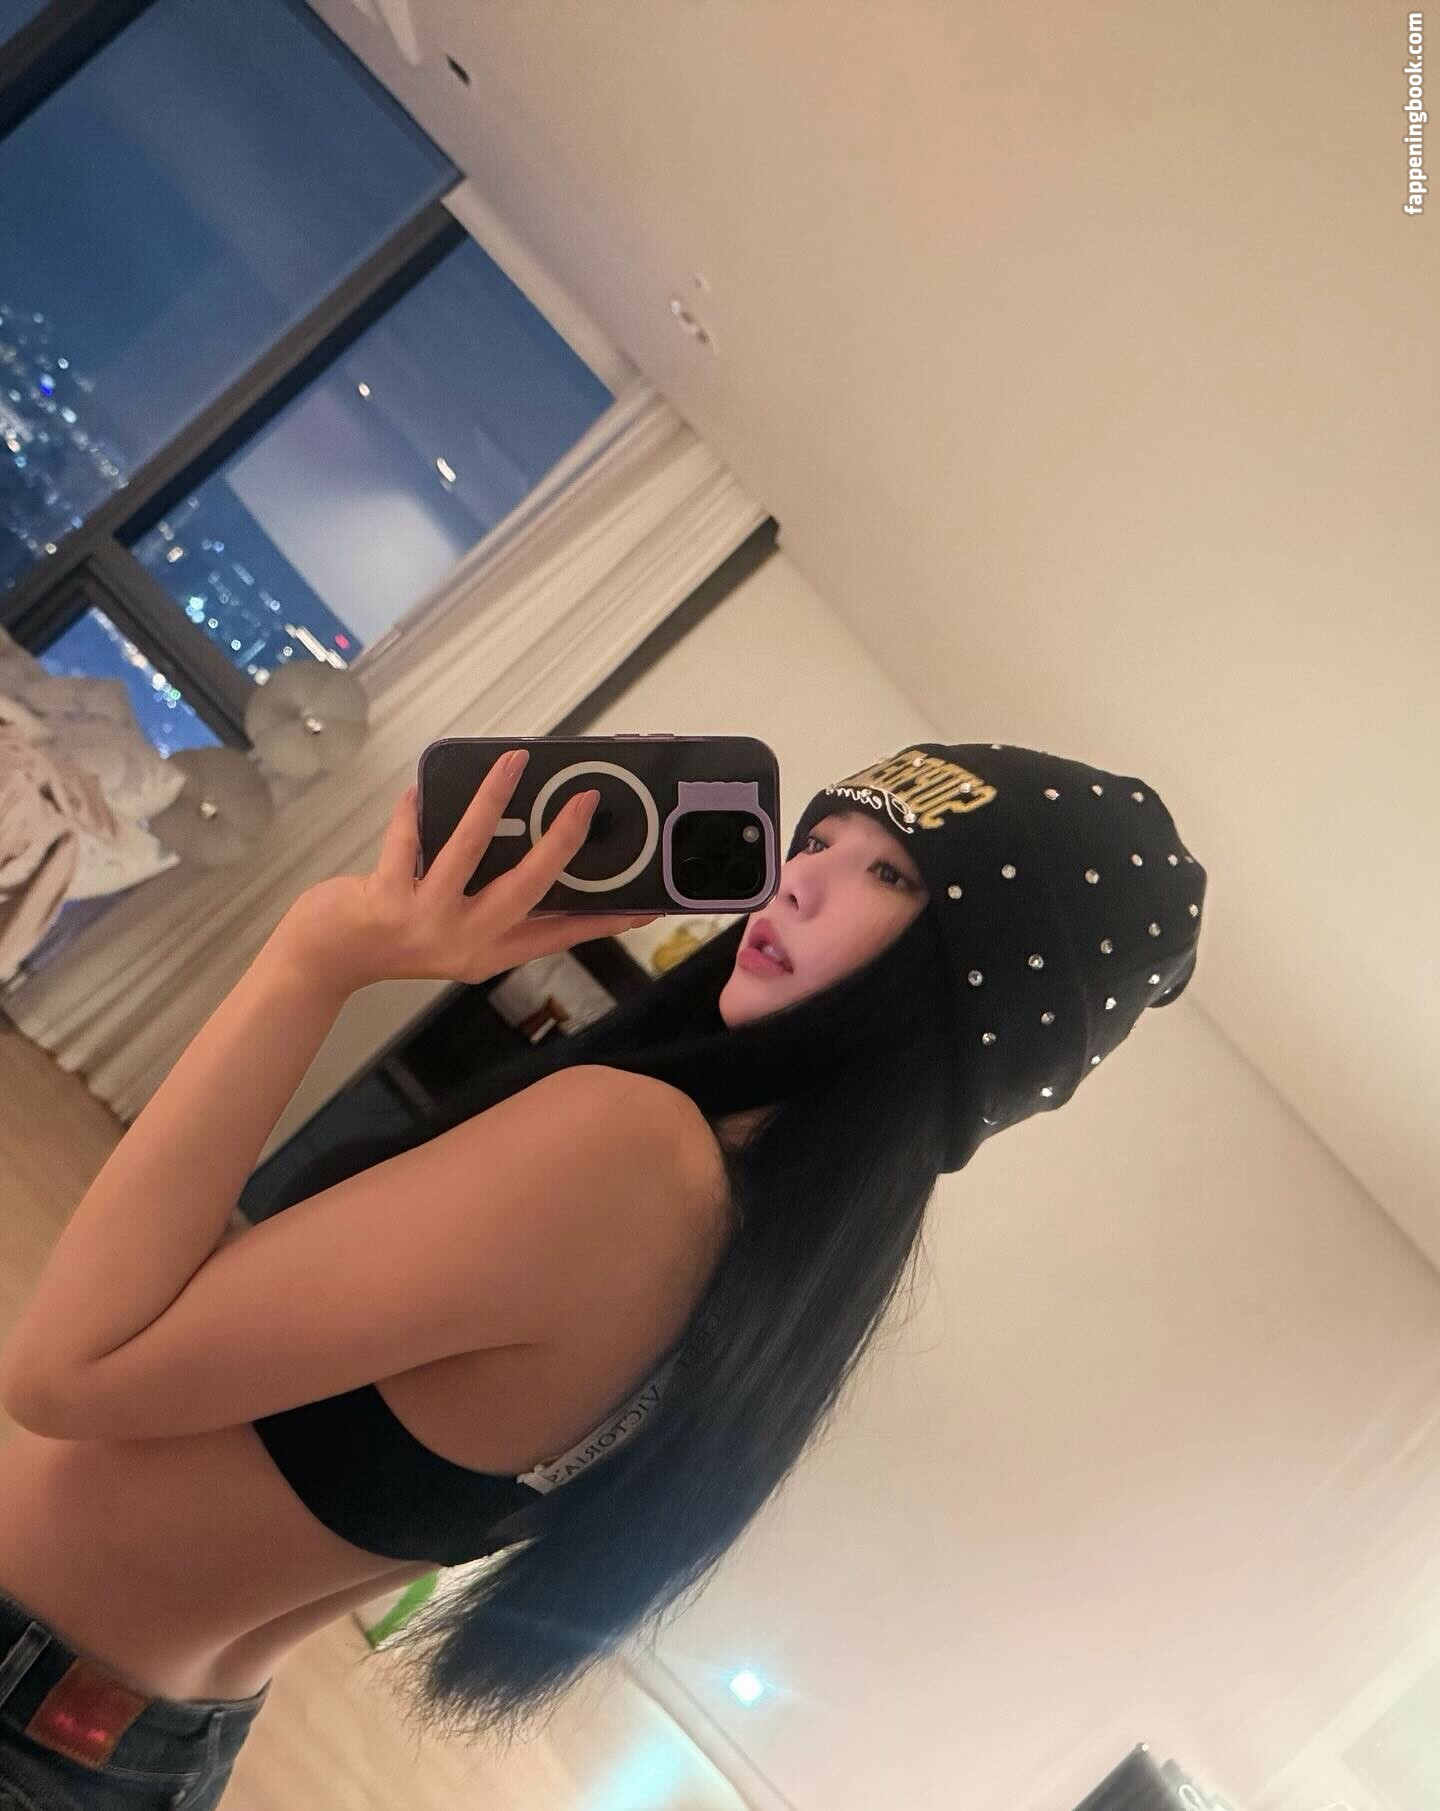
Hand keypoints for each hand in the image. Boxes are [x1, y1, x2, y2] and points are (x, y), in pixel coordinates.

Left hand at [272, 753, 661, 992]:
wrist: (328, 958)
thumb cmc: (395, 936)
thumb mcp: (458, 935)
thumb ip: (495, 905)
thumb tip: (537, 848)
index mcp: (490, 952)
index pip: (559, 936)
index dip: (602, 920)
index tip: (642, 907)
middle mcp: (466, 941)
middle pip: (527, 888)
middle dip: (560, 841)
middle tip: (584, 801)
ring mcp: (427, 920)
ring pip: (469, 852)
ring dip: (493, 801)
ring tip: (513, 763)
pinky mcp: (387, 899)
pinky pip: (408, 839)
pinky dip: (415, 808)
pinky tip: (422, 785)